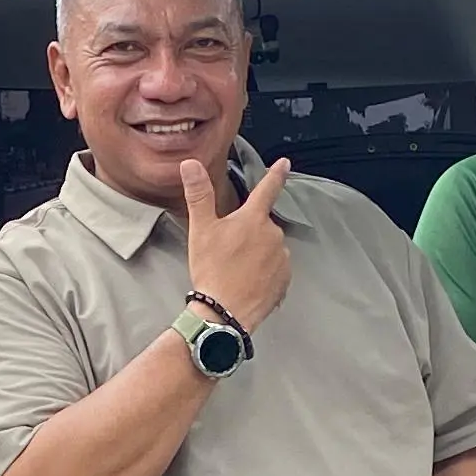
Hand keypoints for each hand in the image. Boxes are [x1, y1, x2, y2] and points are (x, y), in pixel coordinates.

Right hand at [180, 157, 292, 330]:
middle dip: (249, 234)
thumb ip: (199, 195)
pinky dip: (264, 274)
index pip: (268, 189)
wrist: (224, 312)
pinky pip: (275, 270)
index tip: (284, 163)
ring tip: (236, 270)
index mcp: (253, 218)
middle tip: (228, 251)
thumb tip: (190, 164)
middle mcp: (273, 234)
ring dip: (257, 254)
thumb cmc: (212, 270)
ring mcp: (282, 258)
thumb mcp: (201, 230)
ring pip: (269, 248)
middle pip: (262, 226)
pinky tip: (248, 282)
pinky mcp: (285, 280)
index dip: (276, 174)